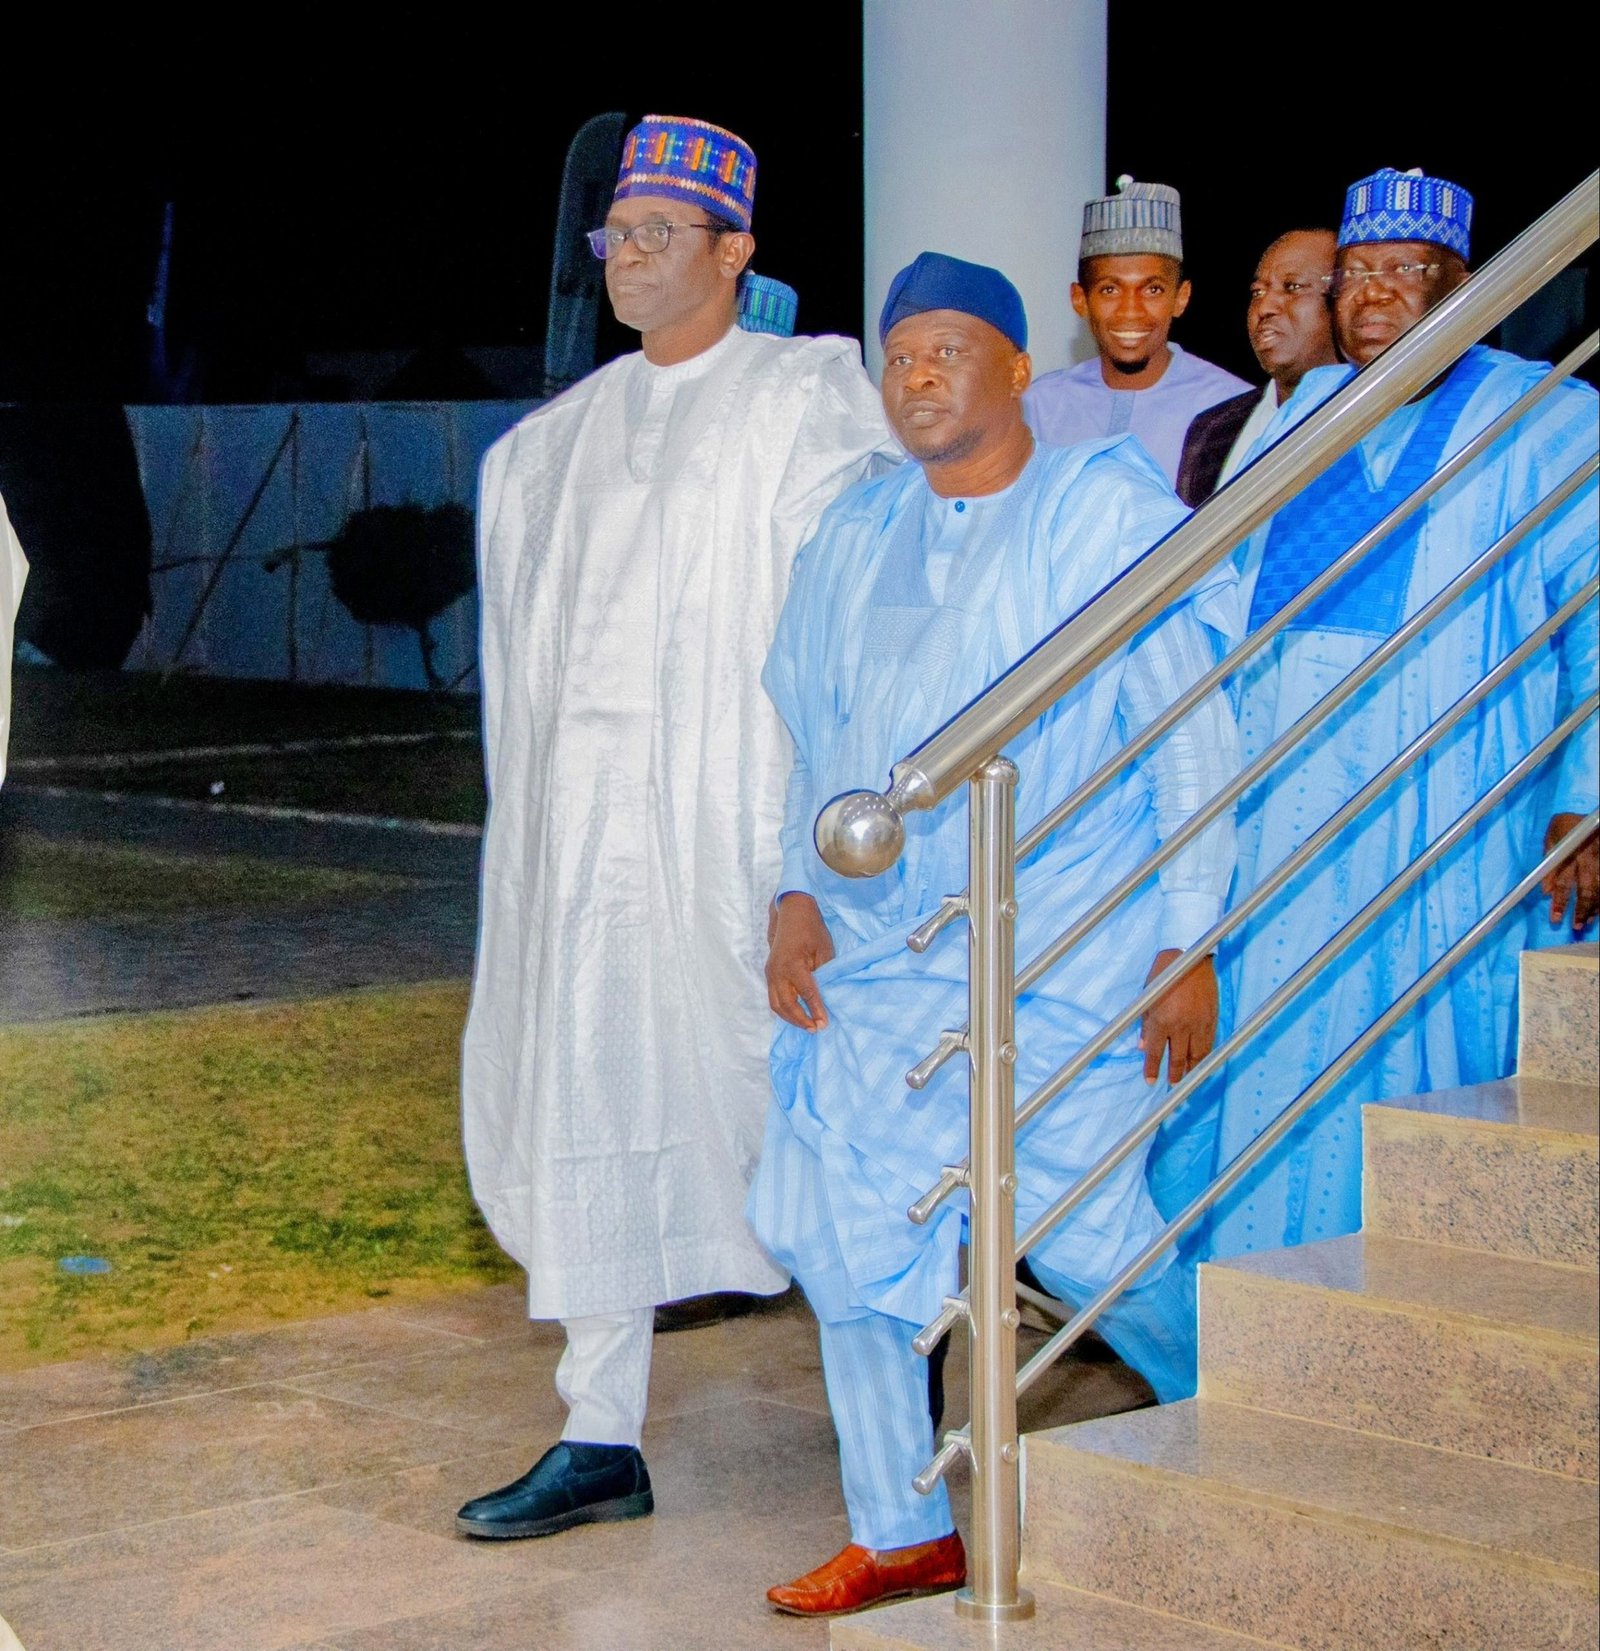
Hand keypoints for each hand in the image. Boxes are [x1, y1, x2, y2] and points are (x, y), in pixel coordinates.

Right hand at [766, 893, 834, 1031]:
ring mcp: (770, 973)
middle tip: (816, 1029)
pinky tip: (796, 1015)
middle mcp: (777, 971)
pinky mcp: (769, 973)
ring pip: (776, 1004)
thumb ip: (823, 973)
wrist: (791, 912)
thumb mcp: (824, 949)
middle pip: (786, 1004)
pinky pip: (773, 997)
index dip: (815, 1010)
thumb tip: (826, 995)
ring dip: (790, 1018)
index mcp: (793, 964)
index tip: (824, 1024)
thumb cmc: (811, 929)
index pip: (806, 993)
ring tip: (806, 1026)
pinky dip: (784, 1009)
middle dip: (800, 1020)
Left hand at [1139, 948, 1218, 1085]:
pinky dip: (1205, 1055)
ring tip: (1187, 1078)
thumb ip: (1145, 1023)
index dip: (1152, 1069)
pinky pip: (1209, 1043)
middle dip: (1174, 1074)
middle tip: (1172, 1084)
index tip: (1151, 1081)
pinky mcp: (1212, 1018)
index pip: (1155, 1053)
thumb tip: (1143, 1046)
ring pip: (1197, 1055)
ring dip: (1192, 1069)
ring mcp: (1198, 1023)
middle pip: (1178, 1058)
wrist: (1190, 956)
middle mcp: (1181, 1025)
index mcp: (1162, 1020)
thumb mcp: (1147, 996)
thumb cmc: (1163, 973)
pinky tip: (1201, 1061)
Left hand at [1542, 812, 1598, 933]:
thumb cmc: (1567, 823)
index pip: (1563, 880)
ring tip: (1586, 922)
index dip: (1559, 901)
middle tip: (1575, 926)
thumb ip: (1548, 860)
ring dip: (1594, 907)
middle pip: (1586, 888)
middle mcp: (1588, 857)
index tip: (1555, 918)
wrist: (1592, 816)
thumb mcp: (1552, 835)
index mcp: (1570, 850)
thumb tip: (1545, 891)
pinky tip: (1598, 910)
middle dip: (1580, 909)